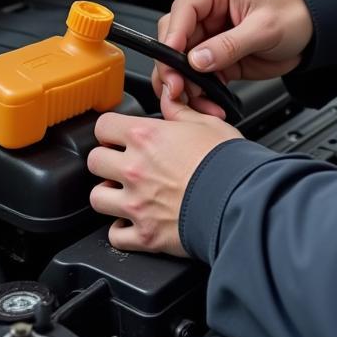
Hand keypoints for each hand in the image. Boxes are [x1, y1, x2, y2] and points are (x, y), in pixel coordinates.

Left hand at [88, 87, 242, 255]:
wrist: (241, 201)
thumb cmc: (228, 162)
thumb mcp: (207, 123)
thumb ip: (179, 112)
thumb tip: (168, 100)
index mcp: (146, 136)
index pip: (103, 125)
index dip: (110, 129)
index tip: (118, 135)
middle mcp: (135, 168)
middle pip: (94, 161)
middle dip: (106, 161)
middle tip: (122, 164)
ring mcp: (136, 204)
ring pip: (97, 198)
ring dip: (109, 196)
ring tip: (125, 193)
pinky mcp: (144, 235)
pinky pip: (115, 235)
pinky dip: (122, 230)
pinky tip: (135, 221)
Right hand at [152, 0, 313, 115]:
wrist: (310, 32)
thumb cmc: (291, 16)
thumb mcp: (263, 29)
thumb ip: (229, 45)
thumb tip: (197, 60)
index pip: (183, 10)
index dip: (173, 36)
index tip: (171, 60)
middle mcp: (206, 11)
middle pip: (174, 38)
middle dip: (172, 65)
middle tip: (177, 87)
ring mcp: (208, 35)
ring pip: (180, 61)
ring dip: (184, 83)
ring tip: (194, 101)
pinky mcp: (215, 57)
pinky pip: (197, 76)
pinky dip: (198, 92)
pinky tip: (207, 103)